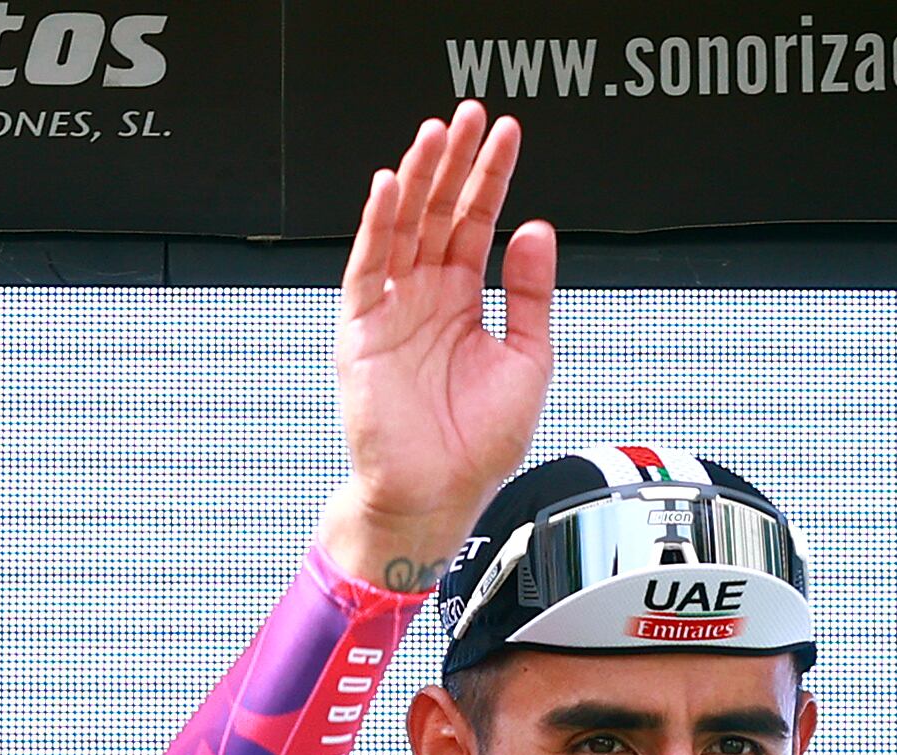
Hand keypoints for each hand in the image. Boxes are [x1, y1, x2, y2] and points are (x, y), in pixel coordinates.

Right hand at [320, 101, 555, 590]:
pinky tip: (393, 187)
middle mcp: (425, 297)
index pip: (476, 223)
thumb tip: (535, 231)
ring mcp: (391, 310)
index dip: (491, 178)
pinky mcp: (361, 332)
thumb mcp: (527, 361)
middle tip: (471, 116)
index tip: (507, 135)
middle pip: (438, 213)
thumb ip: (531, 296)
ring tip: (436, 134)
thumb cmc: (477, 445)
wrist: (438, 497)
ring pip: (402, 229)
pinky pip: (367, 268)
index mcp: (462, 301)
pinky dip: (378, 226)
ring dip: (418, 179)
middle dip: (455, 163)